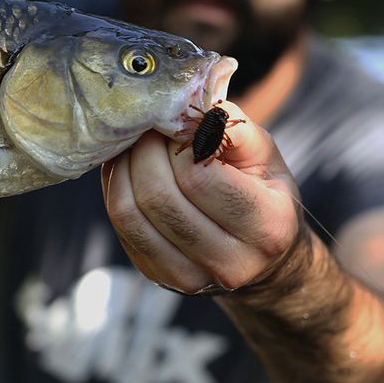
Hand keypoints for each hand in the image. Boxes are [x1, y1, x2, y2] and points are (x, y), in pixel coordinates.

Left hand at [100, 101, 304, 295]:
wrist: (262, 256)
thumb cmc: (262, 192)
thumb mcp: (265, 154)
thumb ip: (234, 127)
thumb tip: (191, 105)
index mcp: (267, 226)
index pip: (198, 175)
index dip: (179, 140)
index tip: (179, 121)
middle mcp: (230, 262)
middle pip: (158, 196)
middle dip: (145, 150)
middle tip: (150, 126)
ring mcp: (190, 278)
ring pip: (130, 213)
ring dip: (124, 167)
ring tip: (137, 143)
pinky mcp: (158, 277)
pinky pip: (121, 225)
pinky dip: (116, 188)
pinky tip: (128, 167)